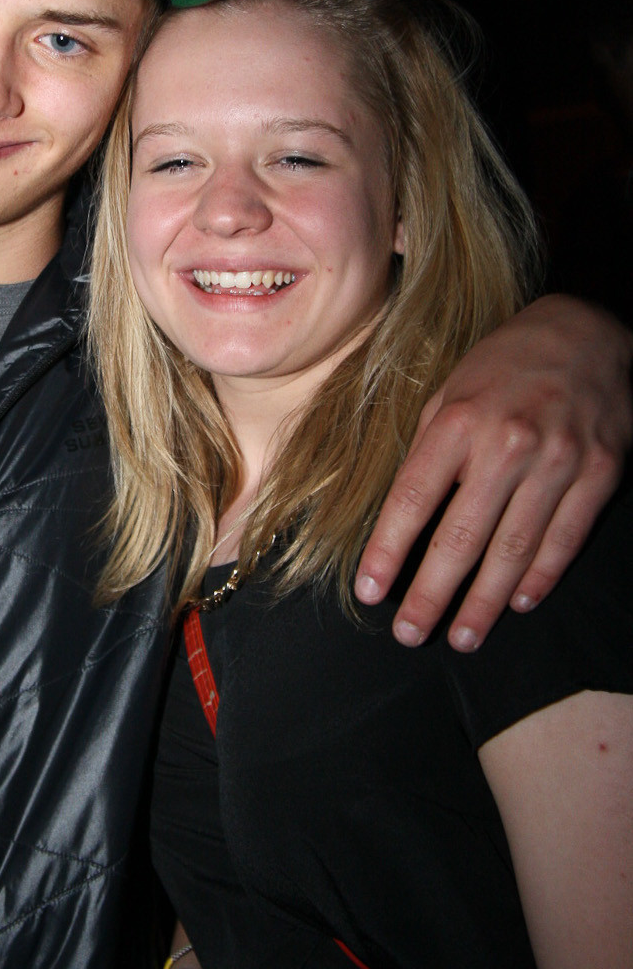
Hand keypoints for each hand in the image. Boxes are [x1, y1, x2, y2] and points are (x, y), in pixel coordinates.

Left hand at [355, 296, 631, 648]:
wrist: (584, 332)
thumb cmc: (503, 366)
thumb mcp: (450, 389)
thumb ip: (428, 449)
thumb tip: (401, 515)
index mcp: (458, 420)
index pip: (412, 500)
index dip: (387, 551)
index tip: (368, 591)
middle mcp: (507, 442)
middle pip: (461, 538)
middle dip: (431, 594)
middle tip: (411, 633)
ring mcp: (557, 460)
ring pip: (514, 550)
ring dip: (485, 603)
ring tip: (462, 636)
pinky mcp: (599, 472)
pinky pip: (564, 538)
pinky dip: (540, 577)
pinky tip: (518, 602)